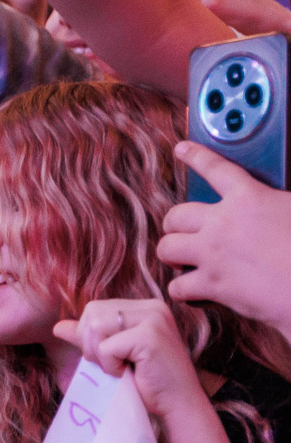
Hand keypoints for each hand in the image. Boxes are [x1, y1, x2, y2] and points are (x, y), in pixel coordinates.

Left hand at [52, 299, 205, 423]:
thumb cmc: (147, 382)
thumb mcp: (114, 355)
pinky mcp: (151, 336)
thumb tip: (58, 326)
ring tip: (121, 368)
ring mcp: (154, 319)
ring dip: (100, 355)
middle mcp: (153, 307)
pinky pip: (106, 347)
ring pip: (95, 327)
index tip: (110, 356)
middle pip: (92, 313)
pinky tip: (129, 373)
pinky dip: (110, 366)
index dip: (89, 336)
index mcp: (144, 307)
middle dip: (91, 344)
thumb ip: (89, 337)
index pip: (95, 309)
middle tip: (113, 364)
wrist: (177, 406)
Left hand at [160, 141, 290, 335]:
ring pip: (167, 248)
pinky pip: (177, 287)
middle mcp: (224, 221)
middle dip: (176, 226)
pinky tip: (194, 293)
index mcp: (251, 197)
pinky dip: (183, 292)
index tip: (182, 149)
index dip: (196, 157)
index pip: (216, 169)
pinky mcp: (211, 284)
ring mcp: (213, 252)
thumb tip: (273, 207)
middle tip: (185, 235)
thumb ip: (275, 204)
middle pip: (176, 215)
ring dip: (172, 256)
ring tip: (183, 262)